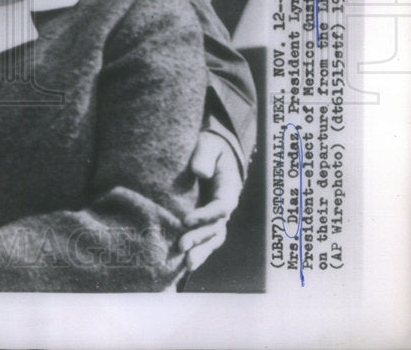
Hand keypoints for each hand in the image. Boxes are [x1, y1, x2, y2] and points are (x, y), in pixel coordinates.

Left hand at [179, 130, 242, 270]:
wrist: (213, 151)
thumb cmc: (210, 146)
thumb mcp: (209, 144)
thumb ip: (204, 156)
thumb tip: (199, 173)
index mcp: (229, 188)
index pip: (221, 206)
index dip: (206, 215)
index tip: (186, 220)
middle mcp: (225, 205)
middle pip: (216, 227)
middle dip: (199, 238)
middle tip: (181, 245)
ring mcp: (217, 215)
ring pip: (213, 238)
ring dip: (201, 251)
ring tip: (186, 263)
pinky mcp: (206, 219)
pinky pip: (206, 238)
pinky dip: (199, 251)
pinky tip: (186, 264)